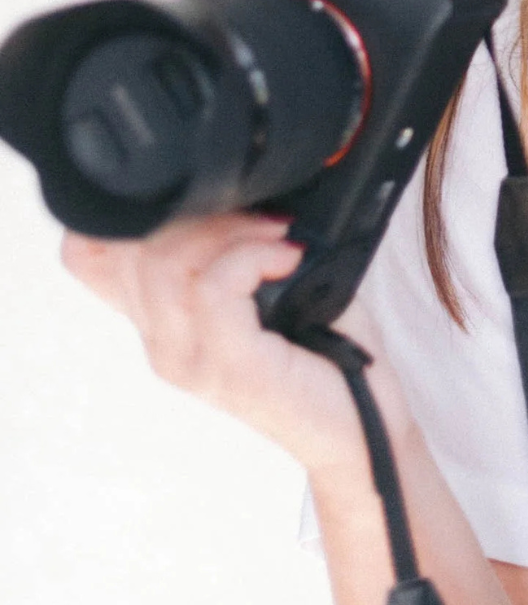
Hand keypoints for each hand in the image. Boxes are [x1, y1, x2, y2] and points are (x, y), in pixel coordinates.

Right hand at [62, 213, 413, 477]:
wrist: (364, 424)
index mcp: (162, 319)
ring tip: (279, 234)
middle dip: (196, 206)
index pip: (87, 255)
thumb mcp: (268, 283)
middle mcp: (163, 342)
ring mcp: (190, 360)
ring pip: (166, 264)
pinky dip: (252, 257)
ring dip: (229, 229)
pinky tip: (289, 260)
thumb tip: (241, 181)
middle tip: (261, 213)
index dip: (120, 208)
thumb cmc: (325, 347)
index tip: (198, 191)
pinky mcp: (229, 368)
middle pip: (128, 245)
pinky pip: (212, 289)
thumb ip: (233, 244)